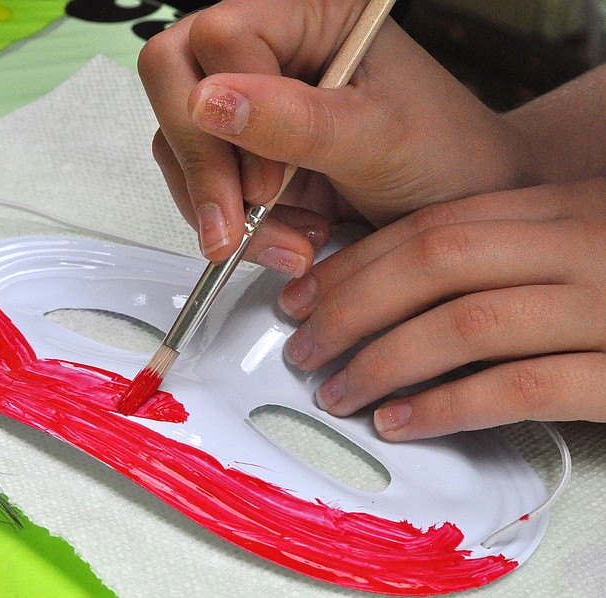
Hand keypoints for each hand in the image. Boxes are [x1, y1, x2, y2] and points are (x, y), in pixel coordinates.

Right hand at [138, 0, 532, 272]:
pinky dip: (234, 226)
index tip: (266, 181)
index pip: (220, 38)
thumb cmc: (447, 156)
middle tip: (233, 228)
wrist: (463, 212)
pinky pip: (201, 184)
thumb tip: (208, 102)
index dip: (232, 111)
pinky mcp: (248, 156)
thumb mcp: (380, 137)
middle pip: (175, 80)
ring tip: (289, 243)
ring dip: (220, 206)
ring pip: (179, 141)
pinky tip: (288, 240)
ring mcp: (253, 107)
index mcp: (310, 16)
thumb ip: (295, 120)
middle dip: (203, 164)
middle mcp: (271, 53)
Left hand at [279, 177, 605, 439]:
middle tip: (302, 347)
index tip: (304, 298)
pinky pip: (522, 387)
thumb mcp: (567, 241)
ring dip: (384, 362)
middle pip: (435, 267)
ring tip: (337, 392)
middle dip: (352, 309)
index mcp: (558, 209)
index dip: (355, 264)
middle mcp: (581, 245)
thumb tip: (385, 288)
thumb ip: (495, 251)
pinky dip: (449, 407)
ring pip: (466, 325)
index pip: (431, 228)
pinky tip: (402, 422)